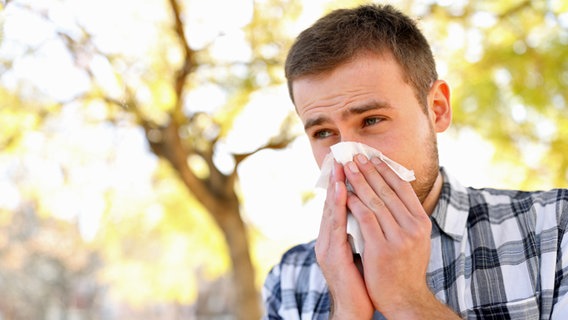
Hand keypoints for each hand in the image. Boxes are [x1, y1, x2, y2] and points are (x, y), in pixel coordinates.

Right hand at [315, 160, 373, 318]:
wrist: (354, 310)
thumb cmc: (361, 282)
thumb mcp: (361, 252)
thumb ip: (361, 233)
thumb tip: (370, 215)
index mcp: (335, 238)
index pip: (338, 205)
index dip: (341, 183)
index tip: (346, 163)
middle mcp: (327, 239)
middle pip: (331, 203)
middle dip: (336, 179)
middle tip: (340, 155)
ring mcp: (327, 246)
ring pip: (331, 210)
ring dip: (335, 186)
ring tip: (340, 165)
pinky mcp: (331, 255)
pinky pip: (336, 225)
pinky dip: (339, 206)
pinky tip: (343, 191)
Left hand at [345, 154, 442, 316]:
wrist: (405, 299)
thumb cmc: (405, 268)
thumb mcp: (414, 240)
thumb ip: (406, 218)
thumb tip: (396, 193)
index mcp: (421, 222)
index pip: (403, 188)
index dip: (386, 170)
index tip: (373, 157)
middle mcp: (414, 227)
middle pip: (388, 191)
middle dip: (369, 170)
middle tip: (355, 156)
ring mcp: (399, 238)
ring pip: (375, 201)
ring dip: (359, 181)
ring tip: (347, 168)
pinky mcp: (382, 248)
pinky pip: (365, 218)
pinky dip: (354, 203)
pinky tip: (344, 193)